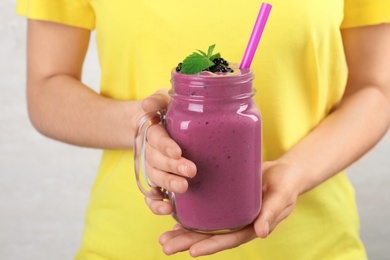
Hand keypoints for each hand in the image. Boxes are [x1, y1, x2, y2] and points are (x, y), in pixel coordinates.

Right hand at [141, 89, 196, 214]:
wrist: (153, 122)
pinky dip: (155, 204)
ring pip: (154, 177)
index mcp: (153, 130)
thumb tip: (146, 105)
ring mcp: (152, 166)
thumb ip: (157, 100)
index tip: (178, 152)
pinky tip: (167, 209)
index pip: (157, 138)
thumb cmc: (165, 109)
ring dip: (168, 183)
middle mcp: (150, 149)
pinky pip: (150, 194)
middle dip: (172, 167)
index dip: (166, 146)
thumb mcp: (163, 99)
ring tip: (184, 188)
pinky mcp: (155, 179)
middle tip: (191, 171)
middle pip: (156, 160)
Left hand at [158, 160, 301, 256]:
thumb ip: (272, 212)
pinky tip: (173, 219)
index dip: (211, 245)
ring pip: (204, 226)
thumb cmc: (286, 185)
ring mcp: (229, 213)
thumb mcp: (282, 196)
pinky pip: (206, 211)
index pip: (228, 240)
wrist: (284, 172)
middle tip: (165, 247)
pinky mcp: (224, 200)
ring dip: (183, 233)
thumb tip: (262, 233)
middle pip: (210, 236)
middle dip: (187, 242)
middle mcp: (237, 223)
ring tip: (163, 239)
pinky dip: (190, 216)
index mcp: (251, 227)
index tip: (192, 251)